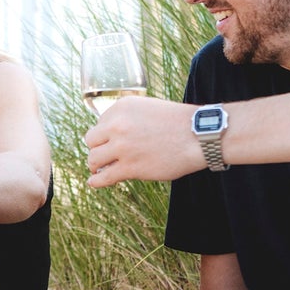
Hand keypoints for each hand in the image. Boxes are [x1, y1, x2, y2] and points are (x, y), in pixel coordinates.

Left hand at [85, 96, 204, 184]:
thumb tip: (111, 134)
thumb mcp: (148, 108)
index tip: (113, 141)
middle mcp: (117, 125)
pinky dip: (96, 181)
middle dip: (98, 148)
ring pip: (93, 159)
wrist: (198, 136)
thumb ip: (128, 118)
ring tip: (102, 168)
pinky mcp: (130, 168)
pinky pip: (102, 177)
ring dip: (97, 165)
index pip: (99, 123)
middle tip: (106, 155)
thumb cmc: (178, 123)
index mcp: (121, 107)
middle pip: (91, 141)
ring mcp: (122, 147)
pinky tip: (95, 182)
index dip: (105, 135)